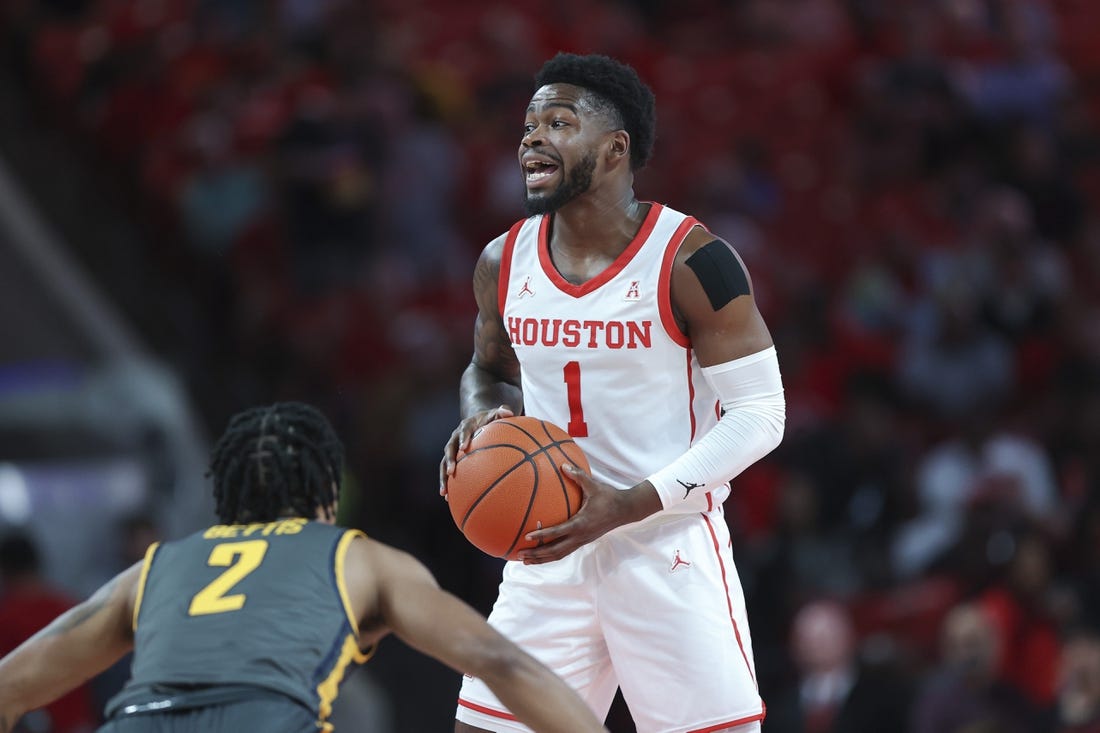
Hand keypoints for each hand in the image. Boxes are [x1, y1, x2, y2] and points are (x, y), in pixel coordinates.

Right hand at [439, 405, 513, 496]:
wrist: (477, 420)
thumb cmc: (490, 419)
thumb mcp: (496, 413)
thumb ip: (502, 412)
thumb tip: (508, 412)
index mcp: (465, 426)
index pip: (463, 431)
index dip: (463, 438)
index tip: (464, 448)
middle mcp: (455, 438)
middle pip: (449, 449)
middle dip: (449, 461)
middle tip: (451, 472)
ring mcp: (452, 449)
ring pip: (443, 463)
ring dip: (443, 477)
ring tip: (444, 493)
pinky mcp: (452, 459)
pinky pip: (447, 472)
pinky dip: (448, 484)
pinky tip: (449, 499)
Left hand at [516, 465, 661, 563]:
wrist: (626, 511)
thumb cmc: (609, 497)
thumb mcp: (594, 485)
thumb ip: (578, 476)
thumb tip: (563, 465)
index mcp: (581, 524)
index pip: (558, 532)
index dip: (542, 535)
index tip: (527, 537)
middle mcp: (580, 536)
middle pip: (555, 551)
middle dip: (537, 554)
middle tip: (519, 555)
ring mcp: (582, 541)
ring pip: (559, 555)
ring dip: (542, 559)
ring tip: (525, 560)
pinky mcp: (583, 542)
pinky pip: (564, 552)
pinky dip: (551, 555)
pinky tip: (540, 554)